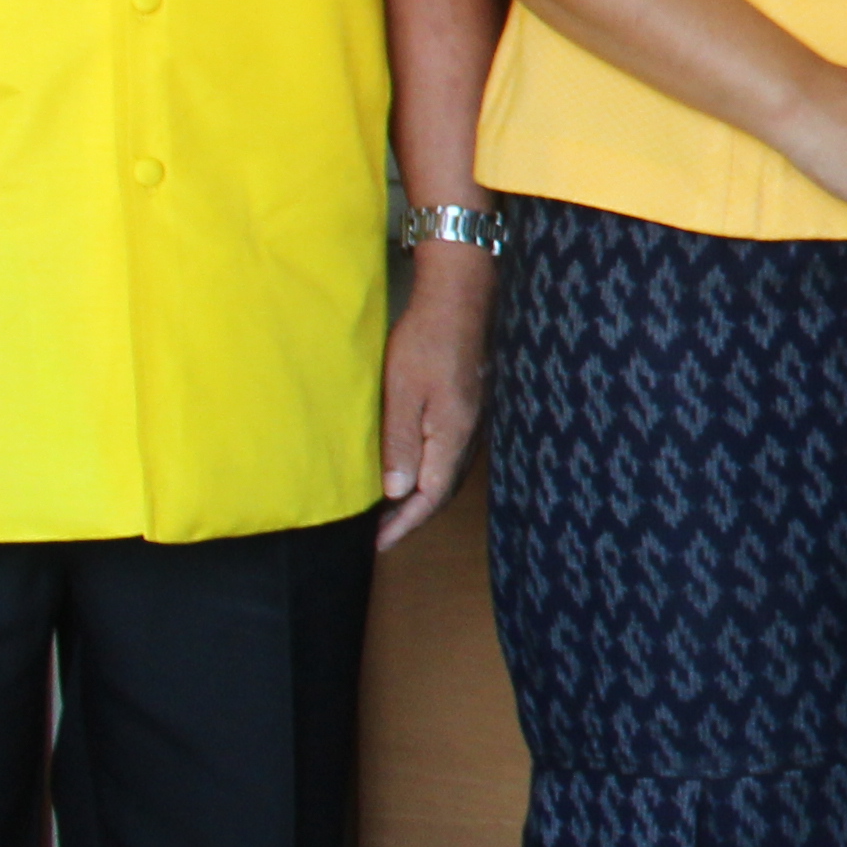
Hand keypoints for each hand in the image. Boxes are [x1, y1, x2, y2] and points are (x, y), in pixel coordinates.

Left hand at [379, 242, 488, 546]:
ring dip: (418, 498)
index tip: (376, 545)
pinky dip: (426, 475)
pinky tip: (409, 472)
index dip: (402, 525)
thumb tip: (396, 492)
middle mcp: (467, 436)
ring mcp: (470, 423)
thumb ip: (399, 444)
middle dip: (410, 518)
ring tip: (388, 513)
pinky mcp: (464, 410)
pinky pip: (446, 455)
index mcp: (452, 437)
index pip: (428, 497)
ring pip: (444, 474)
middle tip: (378, 537)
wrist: (459, 301)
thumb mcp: (403, 393)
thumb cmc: (426, 342)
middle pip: (440, 491)